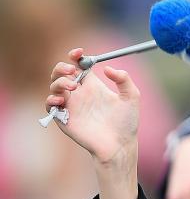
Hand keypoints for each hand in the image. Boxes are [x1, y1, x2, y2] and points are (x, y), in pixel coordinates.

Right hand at [47, 47, 138, 167]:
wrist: (120, 145)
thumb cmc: (126, 123)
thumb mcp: (131, 97)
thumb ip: (123, 79)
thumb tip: (107, 68)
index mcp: (92, 85)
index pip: (77, 65)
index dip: (75, 55)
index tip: (79, 52)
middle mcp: (79, 94)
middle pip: (61, 73)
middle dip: (61, 67)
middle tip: (72, 70)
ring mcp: (70, 106)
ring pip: (53, 86)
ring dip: (59, 82)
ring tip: (73, 87)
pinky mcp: (64, 119)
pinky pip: (49, 106)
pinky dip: (51, 100)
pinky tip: (61, 100)